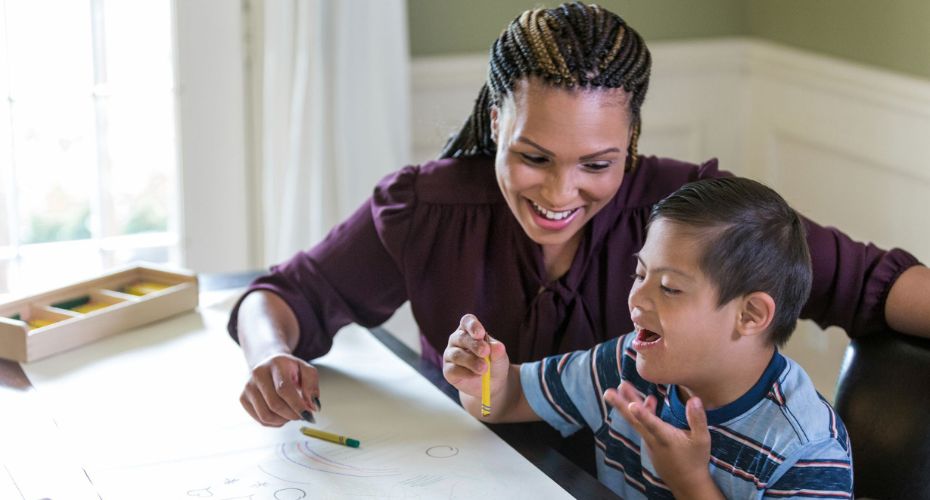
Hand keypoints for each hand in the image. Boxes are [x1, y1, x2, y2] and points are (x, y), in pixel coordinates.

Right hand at [240, 353, 319, 426]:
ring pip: (266, 416)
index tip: (309, 414)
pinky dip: (275, 422)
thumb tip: (313, 406)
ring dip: (284, 420)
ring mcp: (248, 387)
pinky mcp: (243, 398)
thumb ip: (312, 386)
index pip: (284, 389)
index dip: (297, 405)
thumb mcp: (306, 370)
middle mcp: (258, 374)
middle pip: (275, 405)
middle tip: (303, 415)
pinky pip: (261, 420)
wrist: (269, 364)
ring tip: (292, 413)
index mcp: (275, 364)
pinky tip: (282, 414)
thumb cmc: (290, 370)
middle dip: (292, 414)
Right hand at [442, 314, 508, 397]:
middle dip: (474, 345)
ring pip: (457, 355)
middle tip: (485, 352)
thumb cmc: (494, 363)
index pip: (467, 321)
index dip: (472, 325)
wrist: (491, 383)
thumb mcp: (499, 356)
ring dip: (471, 361)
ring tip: (484, 369)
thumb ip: (498, 351)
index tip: (480, 333)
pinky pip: (453, 369)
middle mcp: (457, 339)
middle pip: (462, 338)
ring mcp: (450, 354)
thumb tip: (498, 347)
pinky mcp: (448, 370)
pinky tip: (476, 375)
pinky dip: (466, 373)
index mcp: (469, 330)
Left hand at [605, 381, 718, 496]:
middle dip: (621, 405)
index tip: (631, 405)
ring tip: (622, 387)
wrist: (687, 482)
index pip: (653, 425)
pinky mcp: (649, 444)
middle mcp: (653, 440)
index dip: (643, 414)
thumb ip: (698, 419)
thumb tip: (694, 399)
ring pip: (637, 421)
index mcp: (666, 438)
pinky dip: (641, 413)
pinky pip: (642, 426)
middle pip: (634, 421)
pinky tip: (646, 401)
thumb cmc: (695, 460)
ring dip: (629, 404)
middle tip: (608, 392)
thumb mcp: (702, 440)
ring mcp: (649, 442)